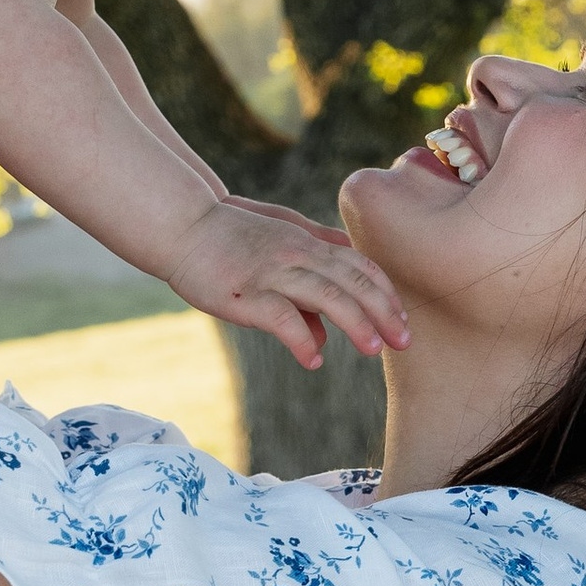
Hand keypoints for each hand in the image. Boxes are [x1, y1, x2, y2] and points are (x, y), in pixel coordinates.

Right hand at [164, 196, 408, 371]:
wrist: (181, 224)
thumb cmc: (227, 234)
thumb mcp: (278, 240)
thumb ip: (309, 275)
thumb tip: (327, 332)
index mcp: (306, 244)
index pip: (360, 266)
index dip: (385, 293)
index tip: (401, 321)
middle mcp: (296, 255)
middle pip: (352, 280)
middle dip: (382, 311)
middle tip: (404, 342)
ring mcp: (271, 273)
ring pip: (326, 295)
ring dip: (355, 323)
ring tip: (373, 350)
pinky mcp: (245, 293)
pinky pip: (281, 317)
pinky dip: (301, 339)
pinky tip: (312, 360)